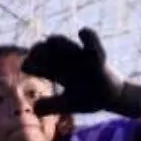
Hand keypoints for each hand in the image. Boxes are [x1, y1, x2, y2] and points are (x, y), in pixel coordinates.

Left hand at [21, 27, 140, 116]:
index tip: (29, 68)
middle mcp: (63, 60)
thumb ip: (52, 106)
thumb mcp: (69, 104)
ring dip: (57, 44)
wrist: (111, 97)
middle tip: (40, 56)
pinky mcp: (96, 56)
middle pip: (43, 48)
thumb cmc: (88, 98)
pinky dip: (88, 36)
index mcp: (54, 71)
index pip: (34, 62)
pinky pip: (91, 40)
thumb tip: (34, 108)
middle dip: (39, 50)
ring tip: (56, 45)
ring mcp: (79, 55)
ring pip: (62, 42)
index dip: (29, 63)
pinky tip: (82, 32)